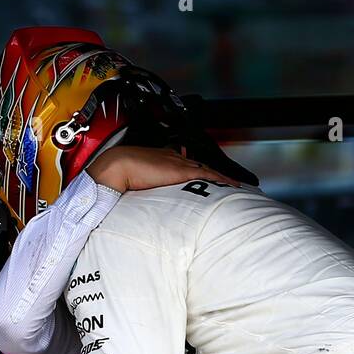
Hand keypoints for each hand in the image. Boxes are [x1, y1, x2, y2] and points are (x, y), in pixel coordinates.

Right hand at [88, 144, 238, 192]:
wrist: (118, 166)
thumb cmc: (120, 172)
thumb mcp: (135, 179)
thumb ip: (142, 185)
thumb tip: (144, 196)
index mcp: (162, 158)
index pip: (185, 163)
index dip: (196, 169)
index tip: (205, 176)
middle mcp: (173, 157)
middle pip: (199, 164)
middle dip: (213, 173)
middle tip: (227, 181)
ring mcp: (178, 162)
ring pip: (207, 168)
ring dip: (221, 176)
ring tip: (235, 184)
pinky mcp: (181, 171)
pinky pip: (208, 174)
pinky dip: (221, 178)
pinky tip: (231, 185)